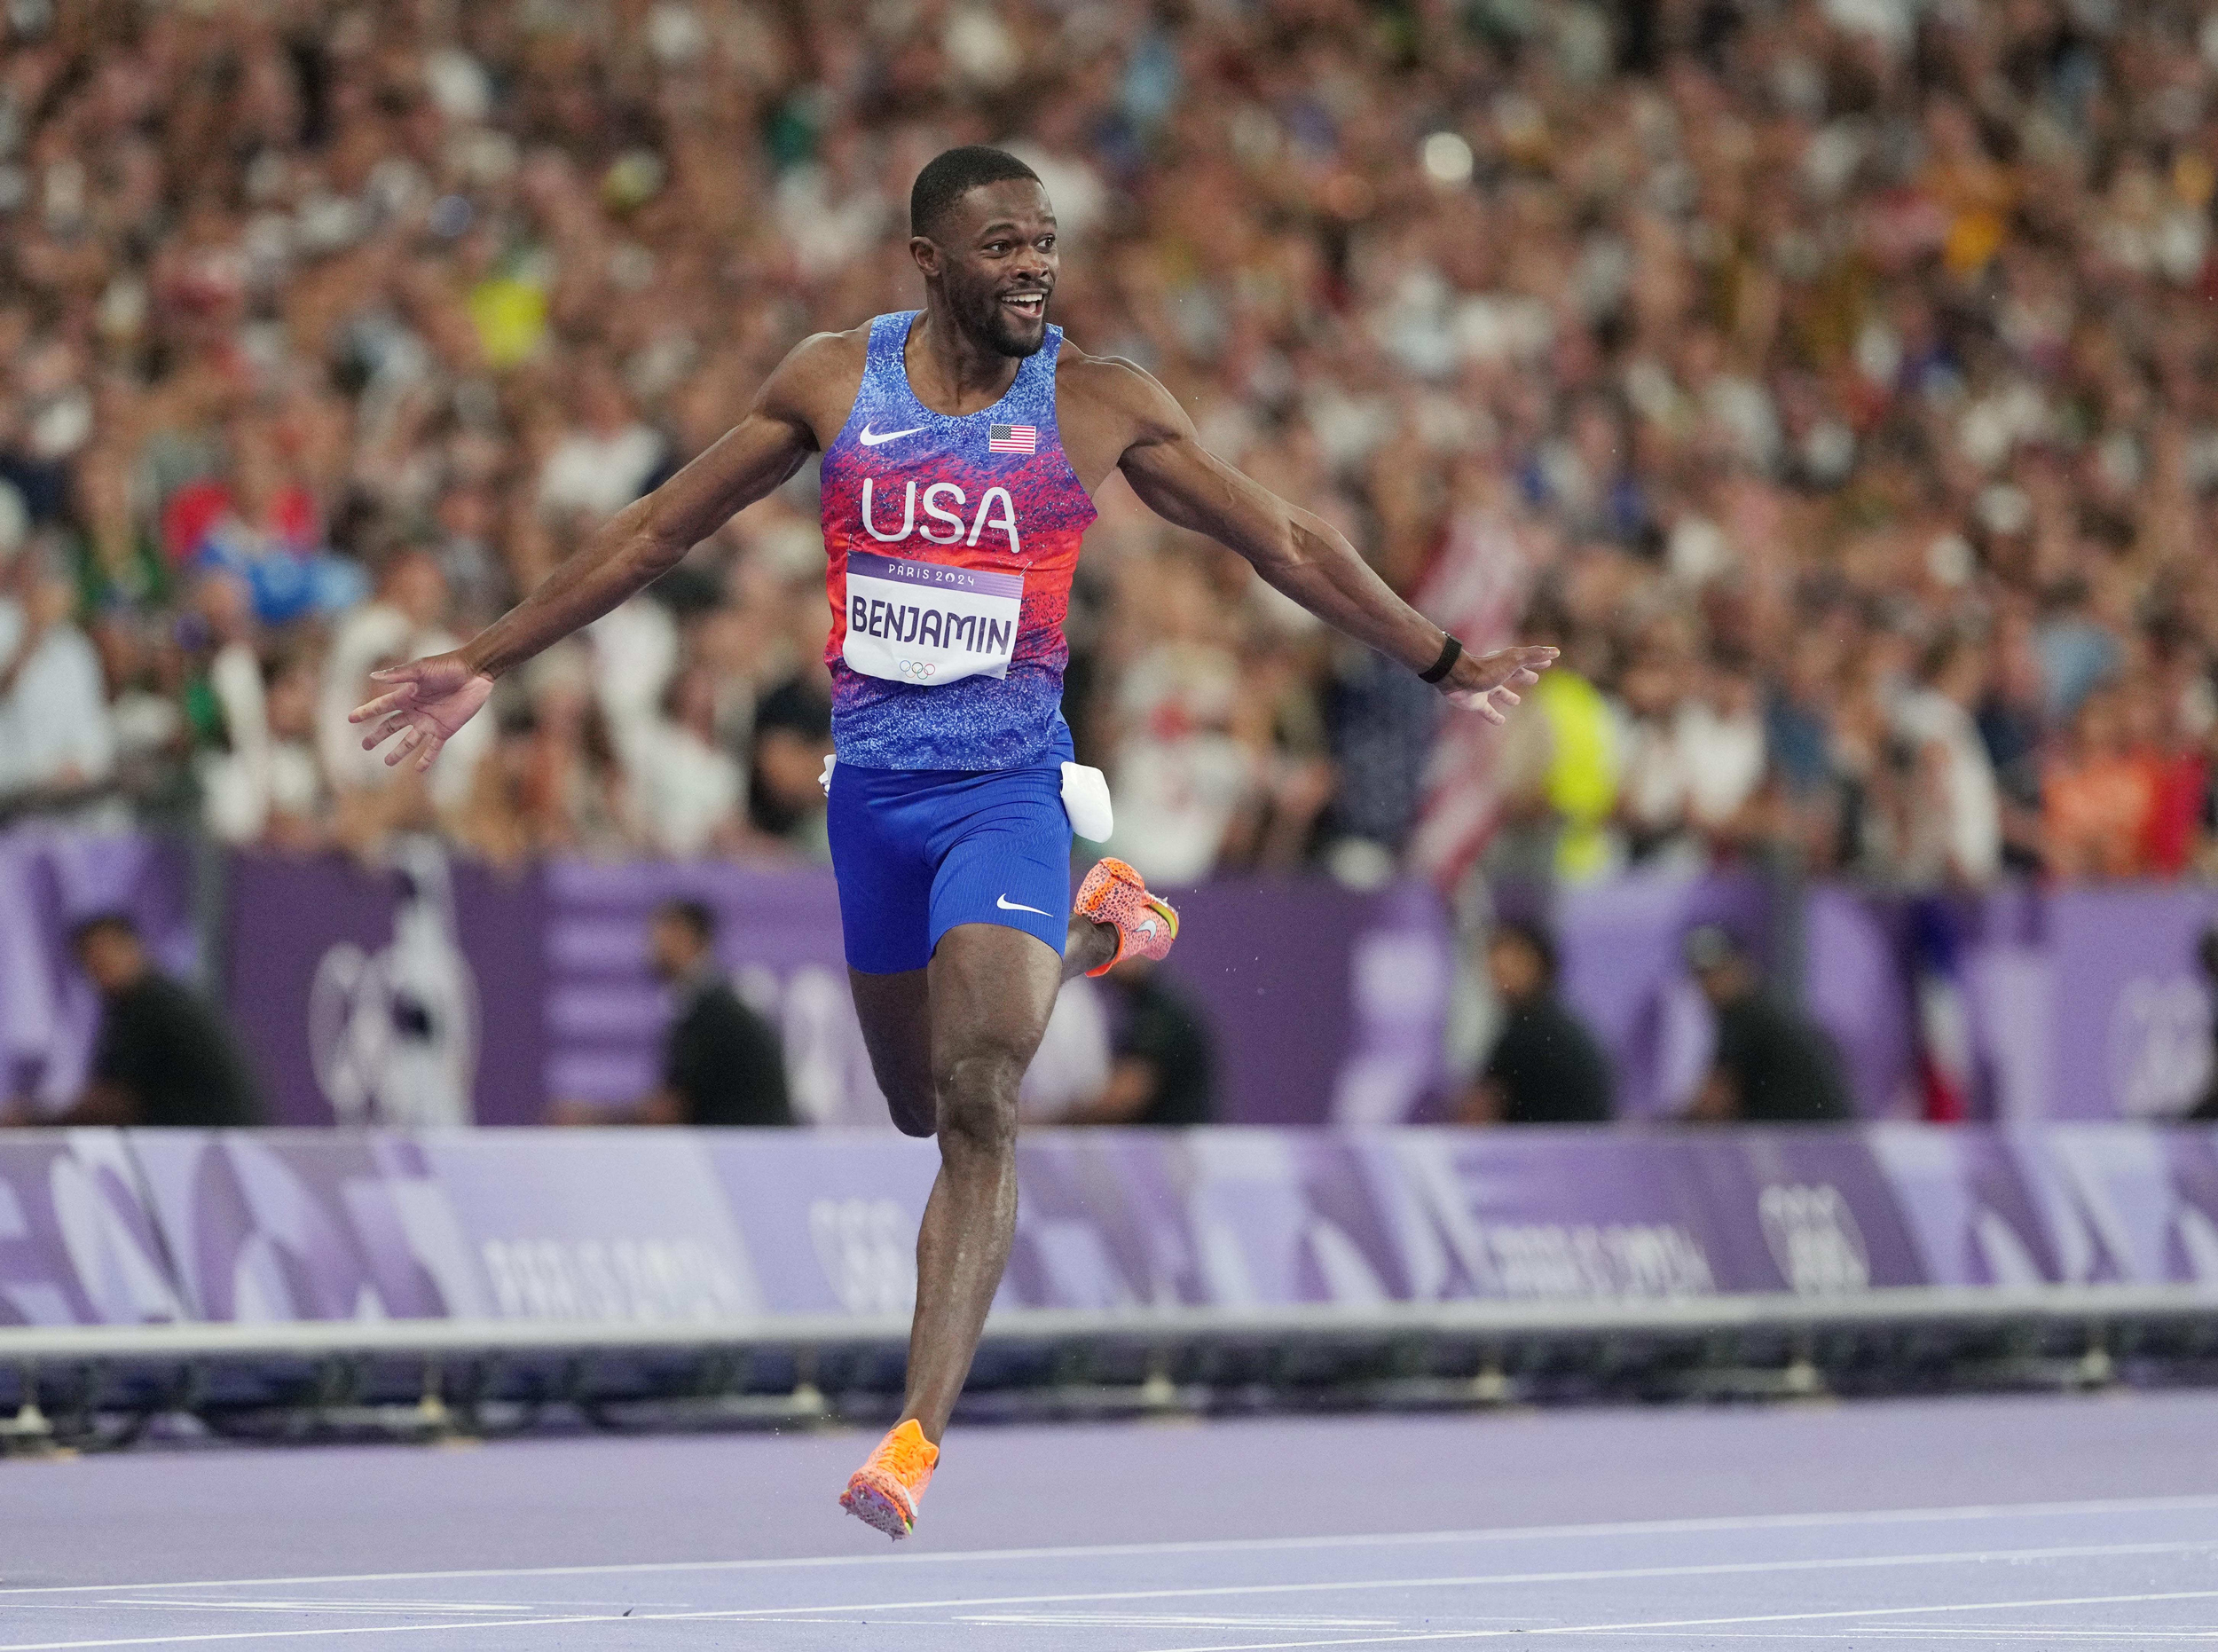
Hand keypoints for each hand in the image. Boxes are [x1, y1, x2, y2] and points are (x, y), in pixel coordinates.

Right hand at [349, 651, 494, 770]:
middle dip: (378, 735)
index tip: (351, 719)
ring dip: (399, 751)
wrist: (475, 672)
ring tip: (387, 762)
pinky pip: (434, 747)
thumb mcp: (421, 669)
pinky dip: (427, 758)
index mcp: (406, 695)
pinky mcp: (445, 729)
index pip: (381, 706)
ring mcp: (429, 722)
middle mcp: (415, 710)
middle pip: (391, 726)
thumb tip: (373, 676)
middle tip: (365, 745)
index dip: (366, 712)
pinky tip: (419, 769)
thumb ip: (399, 675)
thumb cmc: (447, 666)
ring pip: (409, 740)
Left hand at [1439, 643, 1558, 723]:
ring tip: (1517, 702)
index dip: (1538, 660)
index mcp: (1506, 663)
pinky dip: (1494, 716)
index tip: (1549, 660)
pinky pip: (1487, 711)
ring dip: (1508, 696)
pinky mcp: (1476, 703)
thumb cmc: (1488, 668)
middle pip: (1513, 675)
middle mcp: (1496, 674)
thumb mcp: (1515, 660)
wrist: (1459, 678)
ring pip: (1499, 692)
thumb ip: (1534, 655)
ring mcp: (1485, 688)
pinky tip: (1501, 722)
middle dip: (1523, 676)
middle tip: (1534, 679)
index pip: (1526, 660)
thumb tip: (1555, 652)